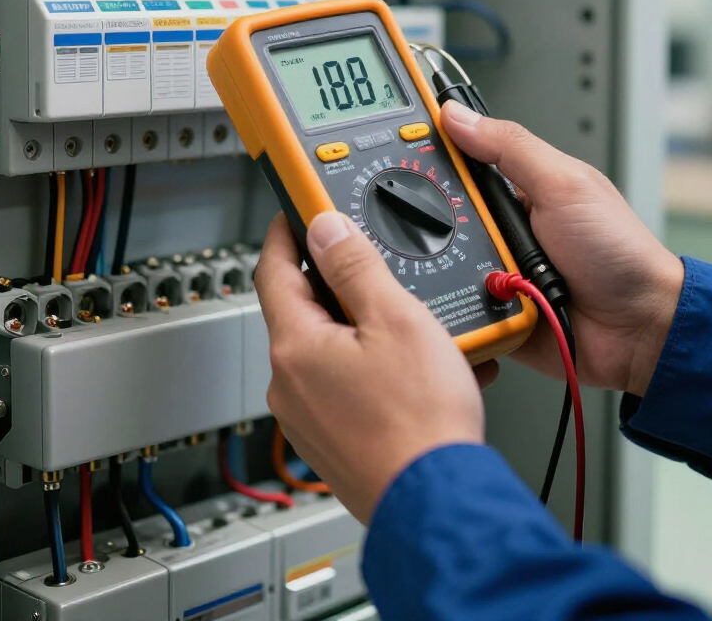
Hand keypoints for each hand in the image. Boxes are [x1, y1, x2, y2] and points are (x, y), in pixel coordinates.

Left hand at [256, 212, 484, 524]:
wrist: (437, 501)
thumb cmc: (419, 421)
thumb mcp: (394, 318)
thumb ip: (355, 266)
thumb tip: (325, 228)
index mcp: (295, 347)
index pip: (273, 270)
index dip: (286, 233)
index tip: (296, 212)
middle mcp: (290, 385)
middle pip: (304, 310)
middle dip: (339, 281)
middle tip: (372, 262)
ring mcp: (309, 418)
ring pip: (331, 350)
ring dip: (365, 327)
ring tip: (415, 324)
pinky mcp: (334, 441)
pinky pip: (347, 386)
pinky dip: (376, 367)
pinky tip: (419, 368)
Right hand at [441, 101, 684, 396]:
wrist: (640, 330)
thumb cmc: (619, 254)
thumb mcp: (565, 185)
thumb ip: (511, 148)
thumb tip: (458, 115)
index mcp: (516, 188)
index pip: (456, 161)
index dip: (426, 153)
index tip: (391, 146)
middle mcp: (500, 226)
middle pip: (437, 213)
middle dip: (435, 221)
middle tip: (458, 227)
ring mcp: (493, 269)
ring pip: (437, 261)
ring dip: (448, 266)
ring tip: (480, 271)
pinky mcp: (488, 310)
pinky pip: (452, 304)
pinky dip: (455, 304)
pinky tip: (466, 302)